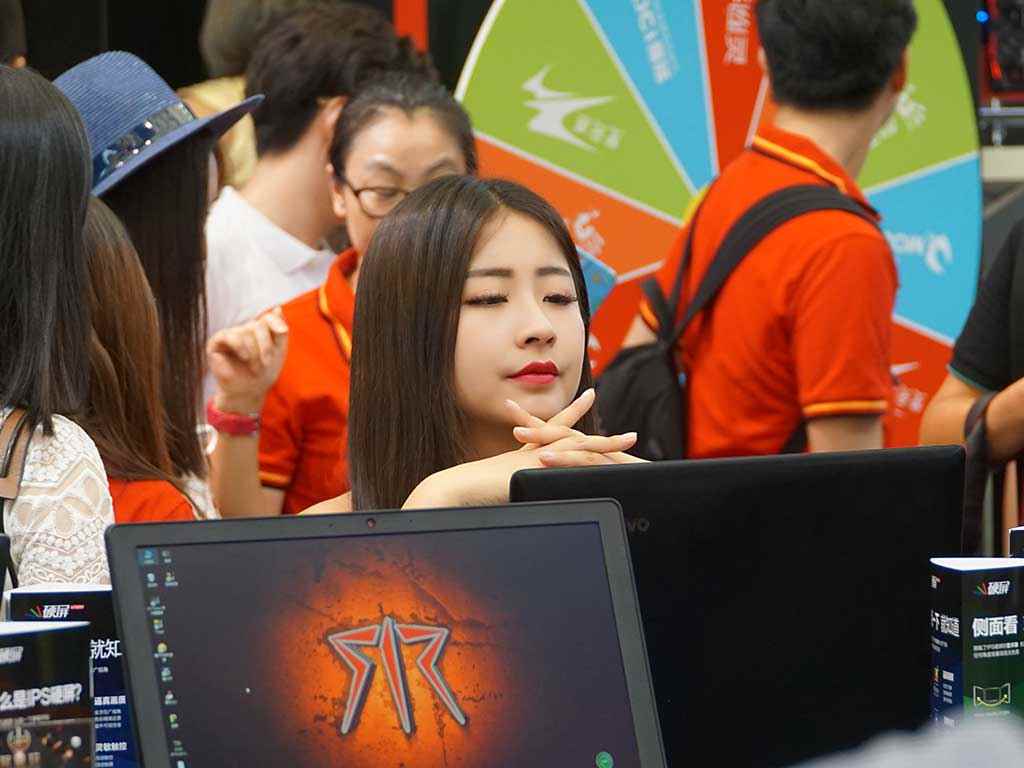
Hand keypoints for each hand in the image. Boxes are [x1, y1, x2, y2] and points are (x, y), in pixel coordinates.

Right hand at [207, 308, 288, 412]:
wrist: (249, 392)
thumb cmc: (264, 373)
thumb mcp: (278, 352)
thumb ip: (279, 331)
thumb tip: (278, 308)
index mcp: (260, 330)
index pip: (268, 318)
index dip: (276, 323)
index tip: (282, 332)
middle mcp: (244, 329)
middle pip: (258, 325)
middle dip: (266, 346)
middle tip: (266, 363)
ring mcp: (230, 334)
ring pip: (245, 332)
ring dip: (254, 352)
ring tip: (255, 367)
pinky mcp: (216, 342)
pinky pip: (229, 336)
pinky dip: (240, 347)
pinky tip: (244, 358)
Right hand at [402, 389, 639, 508]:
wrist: (451, 493)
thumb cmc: (462, 498)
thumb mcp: (492, 495)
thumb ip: (504, 494)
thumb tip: (505, 500)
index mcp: (519, 457)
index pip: (544, 431)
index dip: (559, 415)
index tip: (570, 400)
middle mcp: (530, 452)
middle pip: (563, 429)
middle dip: (579, 414)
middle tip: (593, 394)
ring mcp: (536, 460)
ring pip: (577, 445)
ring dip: (607, 443)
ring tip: (631, 437)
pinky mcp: (538, 471)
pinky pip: (573, 463)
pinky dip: (594, 461)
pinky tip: (613, 462)